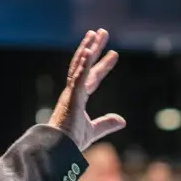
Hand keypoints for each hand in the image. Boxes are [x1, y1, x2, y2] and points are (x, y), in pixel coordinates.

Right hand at [48, 29, 125, 150]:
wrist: (58, 149)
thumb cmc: (71, 141)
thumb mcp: (94, 131)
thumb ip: (106, 124)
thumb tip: (122, 120)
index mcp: (78, 99)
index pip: (93, 77)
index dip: (104, 66)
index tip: (115, 54)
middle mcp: (73, 92)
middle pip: (84, 64)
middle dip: (94, 48)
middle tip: (102, 32)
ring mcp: (71, 93)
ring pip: (79, 65)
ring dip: (88, 48)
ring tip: (96, 33)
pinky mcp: (71, 96)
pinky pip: (77, 76)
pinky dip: (83, 64)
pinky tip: (89, 51)